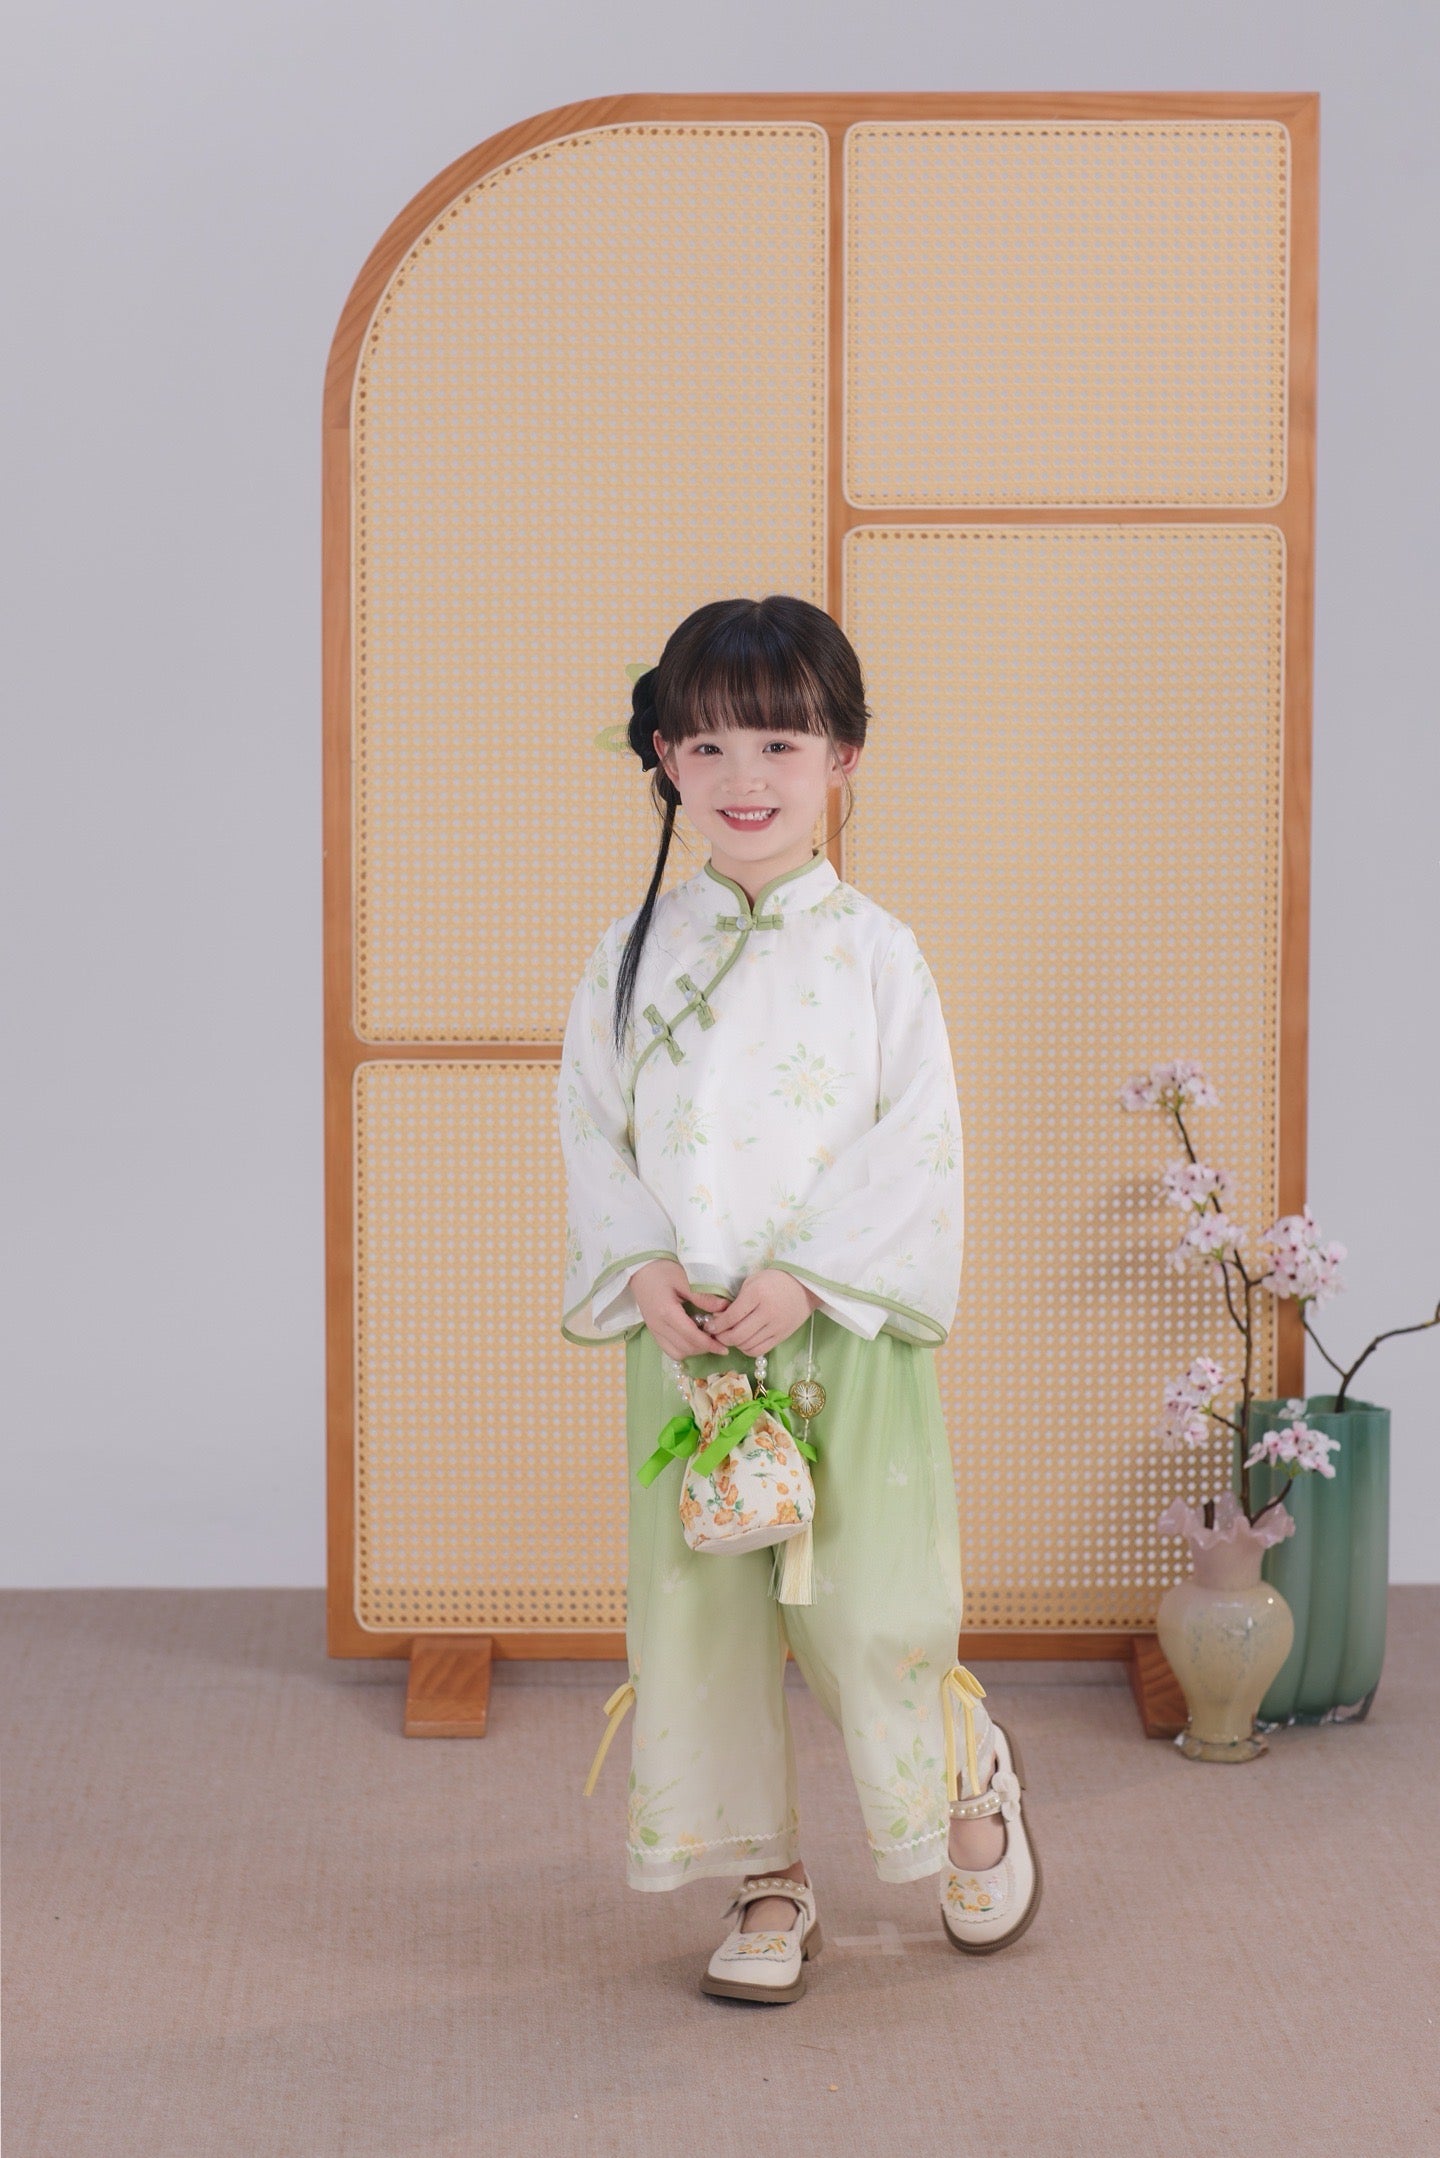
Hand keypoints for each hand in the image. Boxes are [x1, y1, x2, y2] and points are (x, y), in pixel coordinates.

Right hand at [630, 1259, 733, 1360]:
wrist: (641, 1268)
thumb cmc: (663, 1270)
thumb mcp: (685, 1279)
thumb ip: (703, 1297)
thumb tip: (724, 1308)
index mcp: (667, 1312)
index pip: (691, 1336)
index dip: (709, 1345)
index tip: (724, 1348)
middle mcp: (658, 1325)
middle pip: (685, 1348)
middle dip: (704, 1348)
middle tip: (718, 1339)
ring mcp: (654, 1329)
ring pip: (676, 1352)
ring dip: (693, 1350)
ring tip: (706, 1339)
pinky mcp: (653, 1330)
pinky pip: (668, 1348)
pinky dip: (683, 1348)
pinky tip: (692, 1338)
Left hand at [700, 1268, 817, 1358]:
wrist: (805, 1285)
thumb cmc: (776, 1279)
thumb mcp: (753, 1281)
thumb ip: (737, 1300)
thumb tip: (720, 1320)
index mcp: (757, 1294)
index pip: (731, 1317)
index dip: (716, 1325)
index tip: (708, 1326)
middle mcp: (767, 1312)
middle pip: (737, 1335)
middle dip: (722, 1337)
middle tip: (716, 1333)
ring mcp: (776, 1327)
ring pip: (747, 1345)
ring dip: (734, 1344)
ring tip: (729, 1336)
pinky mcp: (782, 1336)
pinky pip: (759, 1350)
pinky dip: (747, 1349)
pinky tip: (744, 1341)